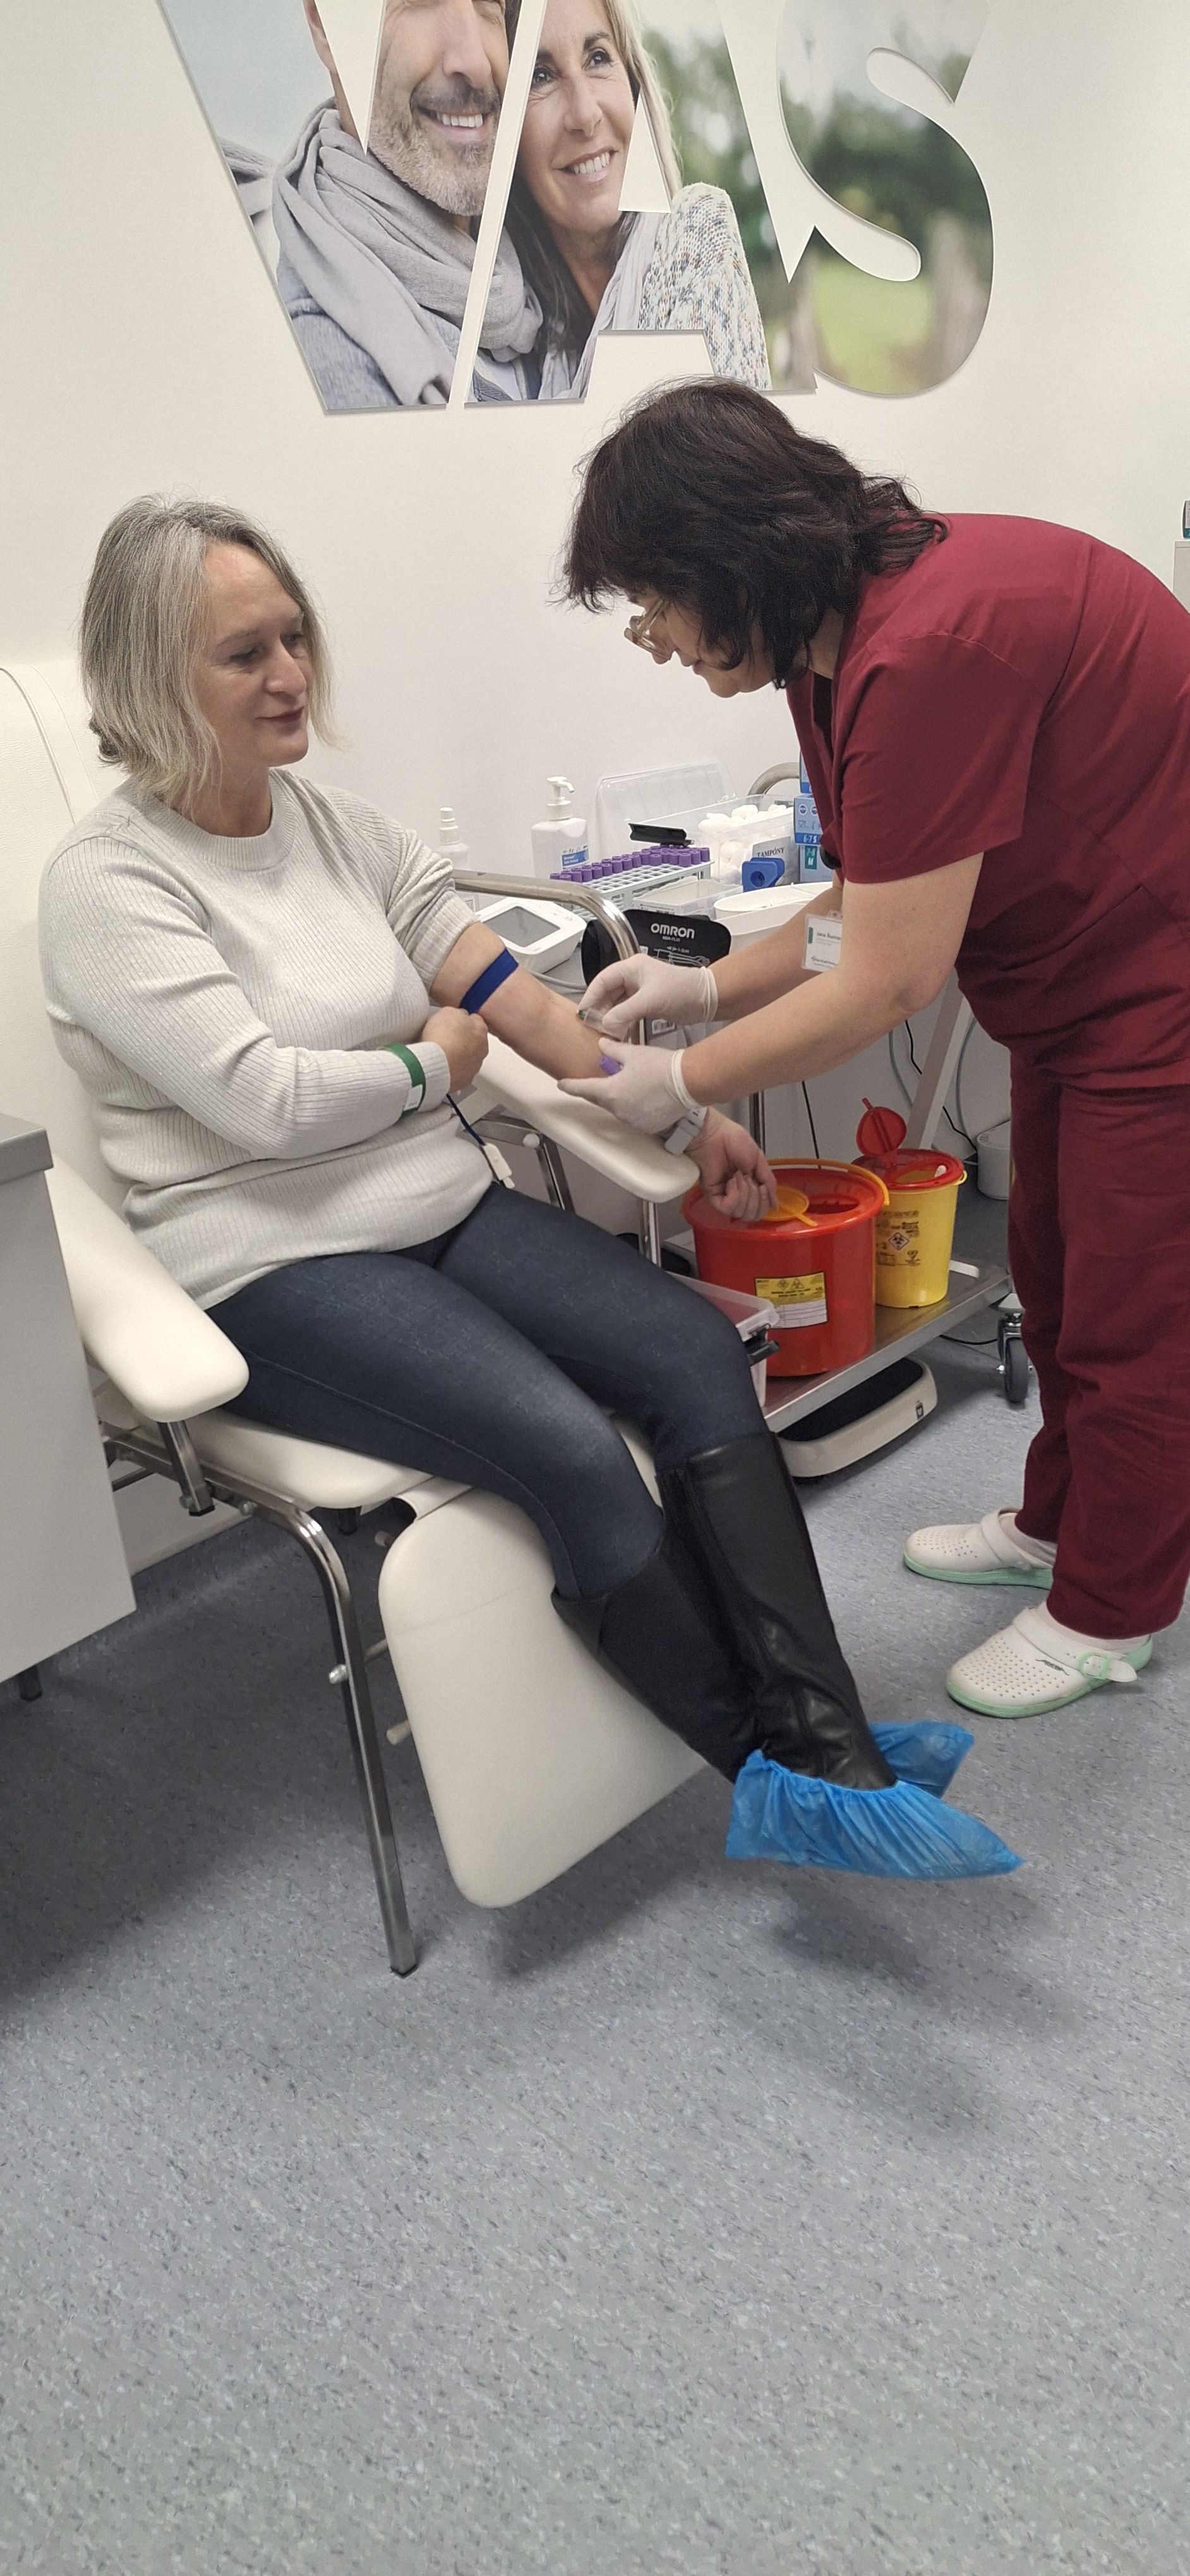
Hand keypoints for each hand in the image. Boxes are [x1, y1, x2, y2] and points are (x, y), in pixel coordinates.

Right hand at [420, 1006, 488, 1091]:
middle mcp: (481, 1050)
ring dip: (455, 1056)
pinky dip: (449, 1070)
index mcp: (481, 1030)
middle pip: (472, 1041)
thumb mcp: (448, 1012)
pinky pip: (457, 1073)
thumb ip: (456, 1013)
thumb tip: (456, 1016)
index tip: (452, 1022)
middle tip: (443, 1037)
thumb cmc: (442, 1039)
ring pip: (465, 1059)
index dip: (461, 1020)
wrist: (433, 1064)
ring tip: (438, 1053)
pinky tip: (437, 1065)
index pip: (475, 1020)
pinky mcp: (462, 1081)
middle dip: (460, 1040)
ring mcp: (473, 1067)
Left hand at [559, 1038, 694, 1135]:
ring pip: (618, 1109)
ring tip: (637, 1085)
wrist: (688, 1082)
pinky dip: (636, 1109)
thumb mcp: (633, 1053)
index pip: (582, 1089)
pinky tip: (646, 1097)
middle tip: (612, 1078)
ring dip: (621, 1099)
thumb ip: (612, 1050)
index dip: (570, 1085)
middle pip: (601, 1100)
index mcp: (610, 1092)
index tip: (563, 1084)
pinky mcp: (646, 1126)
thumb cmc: (662, 1067)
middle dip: (602, 1090)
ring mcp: (632, 1121)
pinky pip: (634, 1118)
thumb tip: (603, 1045)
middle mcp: (618, 1110)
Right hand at [581, 953, 718, 1041]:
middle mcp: (634, 977)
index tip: (583, 1010)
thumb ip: (625, 1012)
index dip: (591, 995)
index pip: (603, 979)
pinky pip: (627, 1012)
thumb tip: (606, 1023)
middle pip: (608, 992)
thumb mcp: (650, 1000)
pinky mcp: (647, 1003)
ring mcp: (640, 990)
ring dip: (611, 1018)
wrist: (705, 999)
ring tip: (604, 1031)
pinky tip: (618, 1033)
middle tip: (592, 1024)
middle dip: (600, 1009)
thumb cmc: (684, 989)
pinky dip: (622, 1022)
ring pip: (617, 1004)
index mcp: (632, 967)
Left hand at [689, 1112, 777, 1223]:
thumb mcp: (759, 1161)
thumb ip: (769, 1182)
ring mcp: (724, 1195)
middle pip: (751, 1215)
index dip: (765, 1202)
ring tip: (740, 1177)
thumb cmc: (733, 1140)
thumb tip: (774, 1203)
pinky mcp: (712, 1195)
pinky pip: (728, 1208)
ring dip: (746, 1194)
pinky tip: (732, 1182)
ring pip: (740, 1213)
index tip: (764, 1187)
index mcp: (749, 1185)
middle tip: (752, 1181)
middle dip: (757, 1199)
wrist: (716, 1134)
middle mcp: (736, 1193)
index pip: (759, 1209)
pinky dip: (735, 1195)